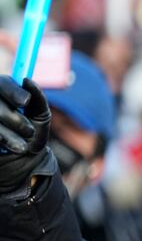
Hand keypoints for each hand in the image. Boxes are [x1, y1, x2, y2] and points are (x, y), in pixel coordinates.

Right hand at [0, 76, 54, 195]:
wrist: (22, 160)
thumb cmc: (31, 133)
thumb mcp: (40, 116)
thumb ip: (38, 99)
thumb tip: (27, 80)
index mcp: (3, 91)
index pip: (3, 83)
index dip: (13, 92)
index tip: (25, 102)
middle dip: (15, 120)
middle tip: (29, 131)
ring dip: (10, 135)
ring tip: (22, 145)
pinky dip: (4, 141)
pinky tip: (12, 148)